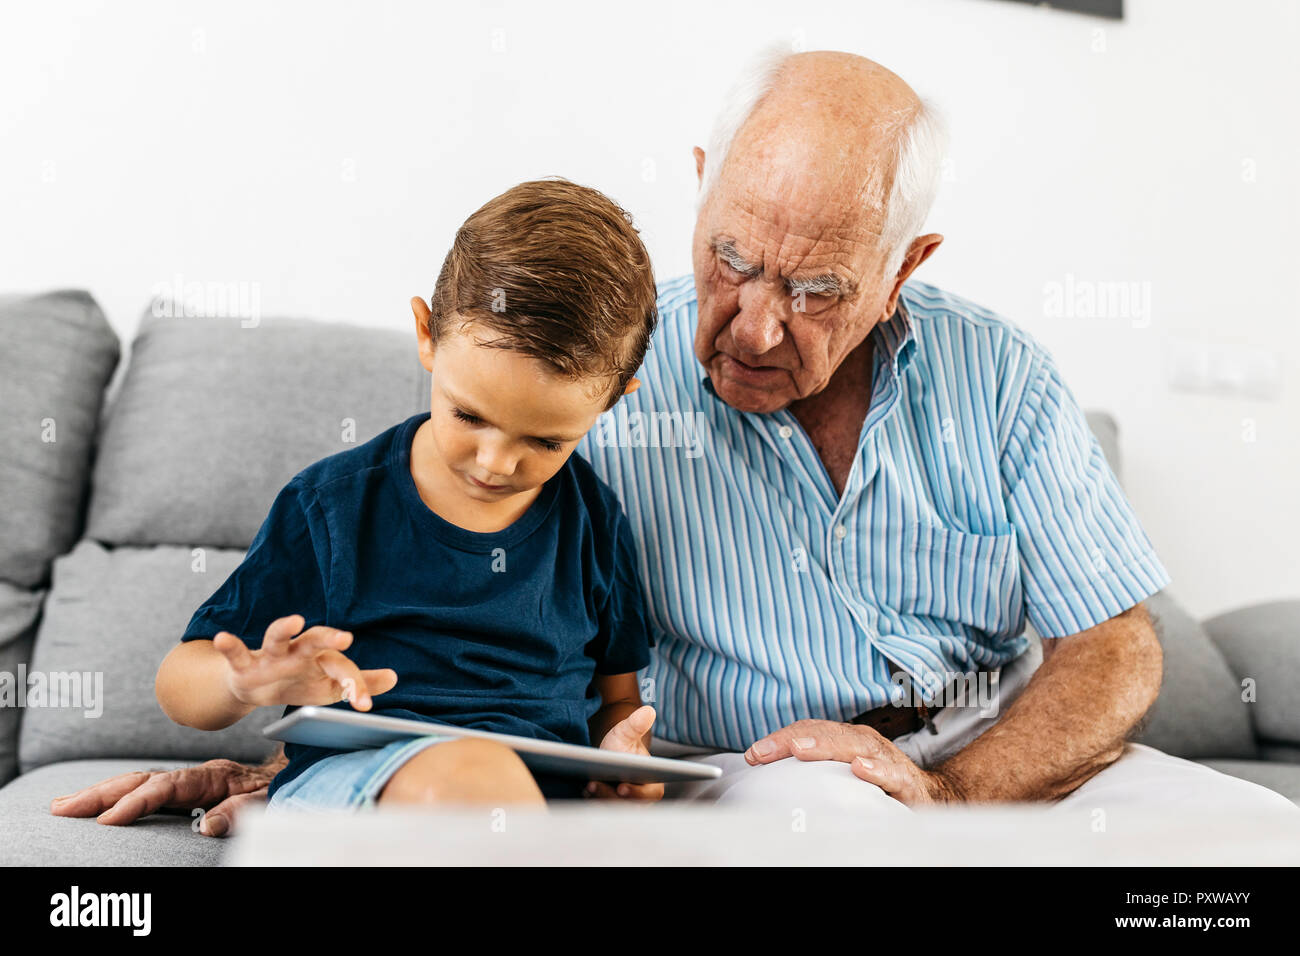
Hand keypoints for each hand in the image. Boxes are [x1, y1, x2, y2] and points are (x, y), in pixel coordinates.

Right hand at [48, 757, 276, 836]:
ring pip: (137, 782)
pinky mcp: (183, 789)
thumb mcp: (267, 802)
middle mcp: (194, 775)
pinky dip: (116, 795)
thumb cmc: (277, 791)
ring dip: (100, 793)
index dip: (136, 802)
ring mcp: (186, 780)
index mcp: (212, 777)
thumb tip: (207, 828)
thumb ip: (239, 812)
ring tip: (62, 806)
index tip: (107, 820)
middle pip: (141, 779)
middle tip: (63, 808)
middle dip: (100, 793)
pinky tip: (93, 805)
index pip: (166, 787)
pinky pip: (144, 789)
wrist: (288, 776)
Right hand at [215, 614, 396, 709]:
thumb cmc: (300, 682)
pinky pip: (237, 652)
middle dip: (330, 638)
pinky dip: (230, 645)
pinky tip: (223, 638)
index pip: (342, 670)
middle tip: (346, 638)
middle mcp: (299, 652)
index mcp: (322, 659)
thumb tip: (394, 677)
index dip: (354, 686)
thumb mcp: (330, 685)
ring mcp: (271, 656)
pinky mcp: (244, 664)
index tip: (363, 705)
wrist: (256, 687)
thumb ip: (358, 682)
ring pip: (277, 638)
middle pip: (316, 641)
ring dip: (285, 628)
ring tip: (296, 620)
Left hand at [585, 704, 662, 801]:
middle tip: (594, 784)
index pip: (646, 795)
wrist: (607, 755)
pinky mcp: (606, 809)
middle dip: (609, 796)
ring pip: (611, 809)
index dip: (635, 794)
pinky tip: (583, 790)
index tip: (621, 788)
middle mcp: (639, 802)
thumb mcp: (626, 733)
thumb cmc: (621, 745)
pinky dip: (592, 801)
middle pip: (625, 805)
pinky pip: (599, 810)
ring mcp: (622, 807)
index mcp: (652, 786)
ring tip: (587, 785)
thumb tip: (648, 711)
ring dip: (599, 799)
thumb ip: (636, 725)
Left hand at [745, 719, 964, 805]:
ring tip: (799, 749)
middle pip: (826, 734)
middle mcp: (864, 743)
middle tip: (764, 751)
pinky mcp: (906, 782)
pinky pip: (892, 774)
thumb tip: (769, 772)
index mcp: (846, 739)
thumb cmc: (880, 782)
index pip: (809, 731)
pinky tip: (860, 770)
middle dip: (792, 739)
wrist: (929, 796)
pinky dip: (876, 770)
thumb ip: (814, 770)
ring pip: (855, 746)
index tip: (753, 755)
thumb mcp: (843, 773)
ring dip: (826, 745)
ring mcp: (885, 759)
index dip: (780, 739)